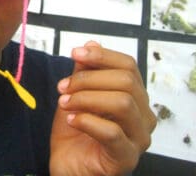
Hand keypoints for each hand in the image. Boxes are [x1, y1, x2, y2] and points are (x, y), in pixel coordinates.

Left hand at [50, 41, 156, 175]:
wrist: (68, 162)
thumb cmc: (75, 127)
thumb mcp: (76, 92)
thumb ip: (85, 70)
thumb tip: (91, 43)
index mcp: (134, 95)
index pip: (128, 65)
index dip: (101, 55)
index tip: (75, 53)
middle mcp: (143, 115)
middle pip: (126, 81)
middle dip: (88, 79)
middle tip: (62, 86)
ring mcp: (139, 138)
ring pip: (122, 102)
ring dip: (86, 98)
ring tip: (64, 102)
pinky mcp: (127, 158)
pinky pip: (112, 132)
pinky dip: (87, 121)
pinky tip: (71, 120)